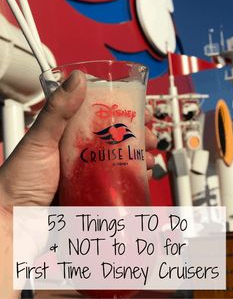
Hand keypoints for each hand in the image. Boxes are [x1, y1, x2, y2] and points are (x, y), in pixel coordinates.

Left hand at [0, 71, 155, 210]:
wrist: (13, 223)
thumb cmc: (19, 180)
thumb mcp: (39, 140)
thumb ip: (57, 110)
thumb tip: (77, 78)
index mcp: (68, 134)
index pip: (101, 115)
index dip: (123, 110)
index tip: (140, 108)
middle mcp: (81, 151)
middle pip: (116, 138)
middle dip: (139, 134)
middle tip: (150, 135)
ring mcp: (88, 173)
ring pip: (121, 160)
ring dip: (141, 156)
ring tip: (151, 156)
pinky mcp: (92, 193)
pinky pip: (117, 184)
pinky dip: (133, 179)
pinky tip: (143, 176)